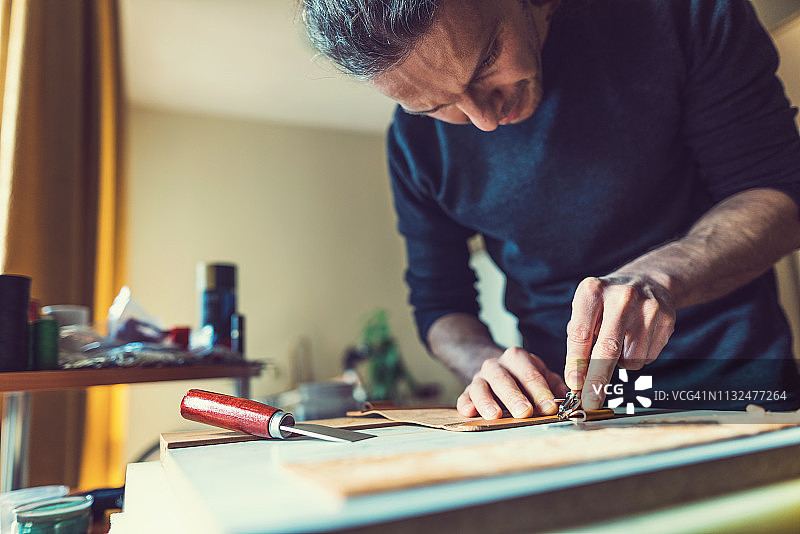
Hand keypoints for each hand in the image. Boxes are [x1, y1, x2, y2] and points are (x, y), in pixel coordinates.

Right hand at [457, 347, 568, 418]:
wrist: (494, 367)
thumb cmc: (523, 376)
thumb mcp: (541, 374)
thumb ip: (555, 386)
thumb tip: (572, 400)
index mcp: (517, 358)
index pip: (530, 373)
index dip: (540, 391)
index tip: (550, 407)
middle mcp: (496, 365)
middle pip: (504, 379)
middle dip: (515, 396)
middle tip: (525, 412)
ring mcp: (479, 377)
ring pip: (480, 387)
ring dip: (488, 401)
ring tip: (495, 415)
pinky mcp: (467, 390)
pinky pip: (463, 396)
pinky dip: (465, 404)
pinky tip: (469, 413)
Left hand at [564, 274, 675, 409]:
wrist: (647, 281)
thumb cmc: (606, 303)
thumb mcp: (585, 310)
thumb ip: (579, 340)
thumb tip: (577, 380)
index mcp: (592, 291)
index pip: (581, 334)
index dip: (576, 363)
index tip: (573, 385)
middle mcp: (620, 297)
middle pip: (608, 348)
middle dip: (597, 380)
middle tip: (590, 401)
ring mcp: (647, 308)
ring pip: (631, 358)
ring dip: (620, 363)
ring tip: (619, 343)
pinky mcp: (667, 319)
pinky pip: (647, 357)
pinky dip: (637, 357)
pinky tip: (636, 338)